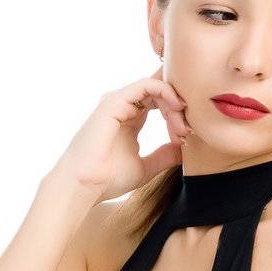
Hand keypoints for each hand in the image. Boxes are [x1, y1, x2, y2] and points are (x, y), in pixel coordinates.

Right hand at [48, 65, 191, 202]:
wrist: (84, 184)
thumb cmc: (107, 179)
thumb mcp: (145, 167)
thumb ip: (164, 156)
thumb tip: (184, 150)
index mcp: (130, 118)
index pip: (159, 101)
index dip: (176, 114)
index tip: (186, 137)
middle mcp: (123, 106)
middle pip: (160, 91)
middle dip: (179, 108)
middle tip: (187, 131)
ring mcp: (118, 101)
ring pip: (156, 86)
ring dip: (174, 103)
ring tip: (182, 127)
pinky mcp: (115, 101)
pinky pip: (147, 85)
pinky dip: (165, 92)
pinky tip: (176, 108)